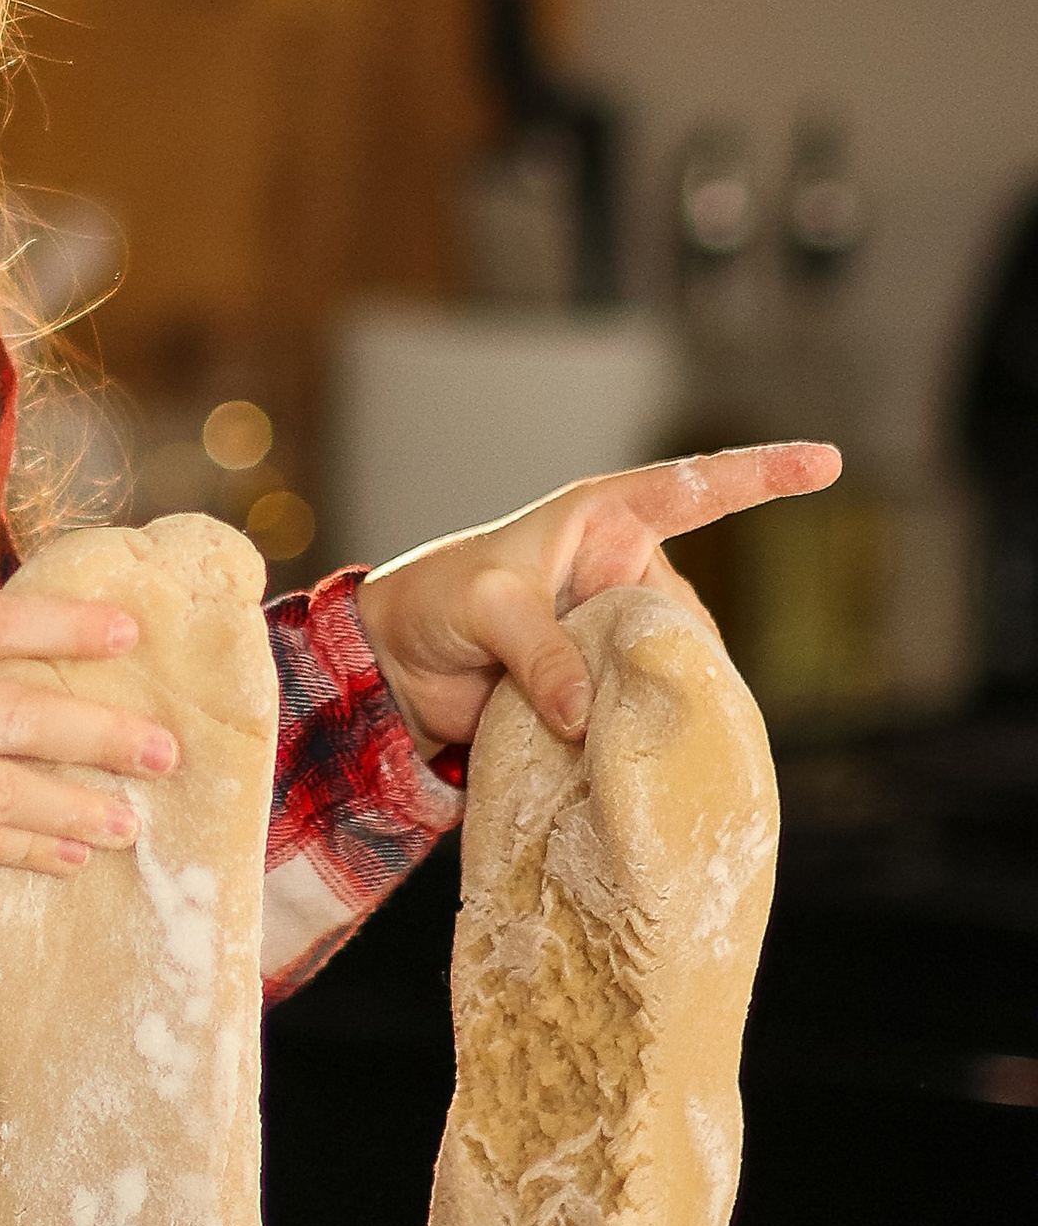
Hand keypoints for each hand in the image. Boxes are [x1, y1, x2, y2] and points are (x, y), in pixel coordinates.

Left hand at [352, 443, 838, 754]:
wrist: (399, 667)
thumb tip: (582, 712)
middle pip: (689, 611)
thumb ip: (535, 647)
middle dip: (688, 657)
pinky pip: (649, 705)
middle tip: (654, 699)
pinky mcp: (607, 685)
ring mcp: (619, 632)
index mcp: (602, 520)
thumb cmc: (435, 601)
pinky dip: (650, 730)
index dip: (761, 473)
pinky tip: (648, 763)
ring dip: (665, 702)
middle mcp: (623, 572)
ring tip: (629, 736)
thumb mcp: (481, 606)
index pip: (693, 487)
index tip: (826, 462)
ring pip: (676, 667)